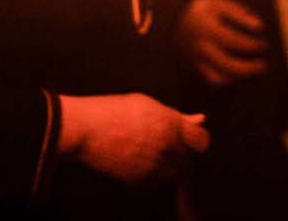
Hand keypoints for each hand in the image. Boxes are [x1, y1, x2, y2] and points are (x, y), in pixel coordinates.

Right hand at [57, 93, 209, 183]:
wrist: (85, 130)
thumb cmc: (114, 110)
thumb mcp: (148, 104)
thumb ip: (177, 116)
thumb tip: (200, 120)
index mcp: (170, 125)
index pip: (202, 140)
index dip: (197, 139)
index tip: (190, 138)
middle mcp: (166, 148)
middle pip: (189, 161)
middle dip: (184, 155)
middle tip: (170, 147)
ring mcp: (153, 167)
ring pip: (175, 175)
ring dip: (171, 168)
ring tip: (154, 155)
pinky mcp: (139, 181)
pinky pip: (157, 184)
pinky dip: (156, 177)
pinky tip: (143, 164)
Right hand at [176, 0, 270, 85]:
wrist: (176, 17)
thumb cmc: (204, 8)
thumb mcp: (220, 2)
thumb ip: (240, 14)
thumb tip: (260, 27)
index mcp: (206, 27)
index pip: (234, 40)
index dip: (252, 45)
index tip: (264, 44)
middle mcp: (200, 46)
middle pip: (228, 65)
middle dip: (249, 68)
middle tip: (263, 64)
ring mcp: (197, 59)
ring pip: (220, 78)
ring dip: (240, 76)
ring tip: (255, 70)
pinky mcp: (197, 66)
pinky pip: (213, 80)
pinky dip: (229, 80)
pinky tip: (241, 73)